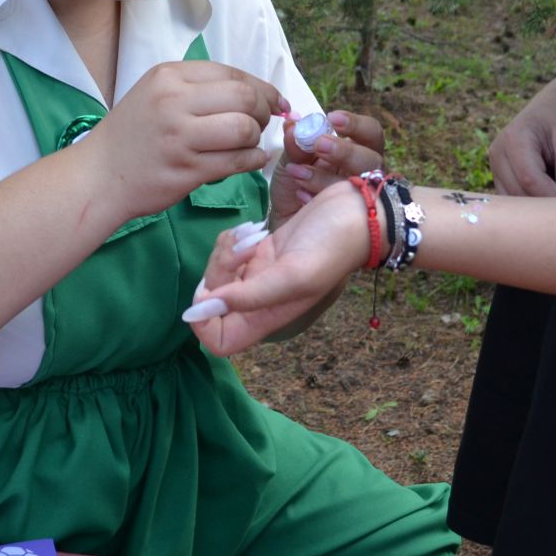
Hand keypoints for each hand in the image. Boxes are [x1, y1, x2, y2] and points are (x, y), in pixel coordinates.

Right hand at [86, 60, 286, 221]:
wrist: (98, 176)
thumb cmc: (133, 135)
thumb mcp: (156, 94)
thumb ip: (199, 88)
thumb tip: (257, 93)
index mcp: (168, 76)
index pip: (232, 73)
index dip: (262, 88)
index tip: (276, 101)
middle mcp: (174, 101)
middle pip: (244, 98)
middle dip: (264, 110)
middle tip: (263, 123)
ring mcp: (180, 137)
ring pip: (244, 129)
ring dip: (257, 138)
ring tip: (249, 144)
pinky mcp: (187, 170)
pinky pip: (238, 161)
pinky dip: (253, 160)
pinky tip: (248, 161)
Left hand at [187, 181, 368, 354]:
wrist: (359, 212)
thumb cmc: (332, 246)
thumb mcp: (293, 274)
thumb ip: (248, 296)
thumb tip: (196, 313)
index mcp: (268, 316)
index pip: (220, 342)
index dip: (204, 324)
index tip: (210, 292)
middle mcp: (261, 300)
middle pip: (212, 300)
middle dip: (218, 270)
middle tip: (246, 248)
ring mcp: (260, 275)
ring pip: (219, 272)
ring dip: (226, 250)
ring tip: (254, 235)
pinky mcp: (262, 251)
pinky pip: (229, 250)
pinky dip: (233, 238)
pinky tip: (255, 228)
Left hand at [268, 110, 384, 226]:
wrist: (283, 225)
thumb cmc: (294, 188)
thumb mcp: (291, 161)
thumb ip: (295, 145)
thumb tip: (294, 126)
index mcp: (355, 152)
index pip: (371, 134)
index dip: (357, 125)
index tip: (332, 118)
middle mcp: (365, 174)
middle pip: (373, 159)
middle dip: (346, 151)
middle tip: (320, 145)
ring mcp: (361, 199)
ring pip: (362, 185)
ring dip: (327, 177)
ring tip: (299, 173)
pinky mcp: (351, 222)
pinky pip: (344, 209)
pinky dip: (318, 197)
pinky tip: (300, 195)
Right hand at [489, 72, 555, 196]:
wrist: (552, 105)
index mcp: (515, 139)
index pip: (529, 178)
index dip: (551, 198)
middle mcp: (498, 153)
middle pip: (518, 192)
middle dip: (544, 207)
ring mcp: (495, 165)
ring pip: (513, 200)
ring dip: (536, 209)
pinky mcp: (498, 175)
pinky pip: (512, 198)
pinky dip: (529, 205)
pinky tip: (547, 203)